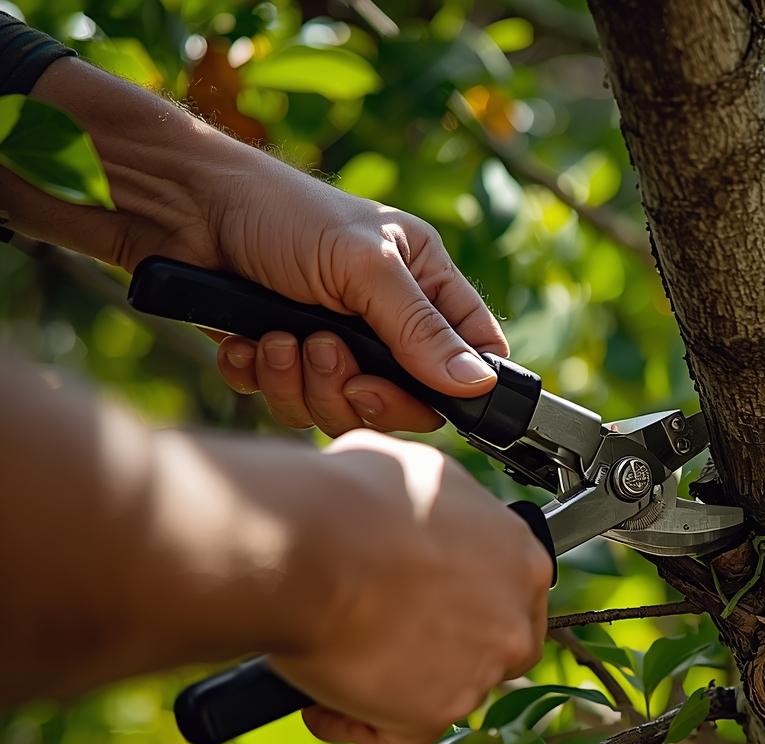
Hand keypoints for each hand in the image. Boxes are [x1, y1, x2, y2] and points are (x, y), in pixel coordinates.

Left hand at [14, 59, 505, 436]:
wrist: (178, 207)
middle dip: (358, 390)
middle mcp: (384, 316)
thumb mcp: (362, 267)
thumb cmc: (280, 213)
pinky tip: (242, 342)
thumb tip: (479, 385)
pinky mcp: (279, 359)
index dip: (453, 388)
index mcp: (423, 282)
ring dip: (302, 383)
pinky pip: (286, 403)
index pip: (472, 353)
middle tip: (324, 354)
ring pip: (341, 408)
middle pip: (403, 399)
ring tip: (277, 339)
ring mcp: (331, 341)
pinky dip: (261, 378)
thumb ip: (421, 329)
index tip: (410, 392)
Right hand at [270, 430, 550, 743]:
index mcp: (520, 554)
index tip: (426, 604)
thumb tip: (417, 512)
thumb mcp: (414, 475)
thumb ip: (440, 510)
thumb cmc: (349, 501)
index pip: (510, 593)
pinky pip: (401, 736)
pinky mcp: (437, 713)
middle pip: (488, 648)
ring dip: (394, 688)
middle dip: (440, 649)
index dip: (466, 602)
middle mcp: (513, 617)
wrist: (309, 546)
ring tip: (336, 665)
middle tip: (385, 637)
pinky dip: (362, 727)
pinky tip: (326, 706)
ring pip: (444, 692)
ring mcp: (480, 670)